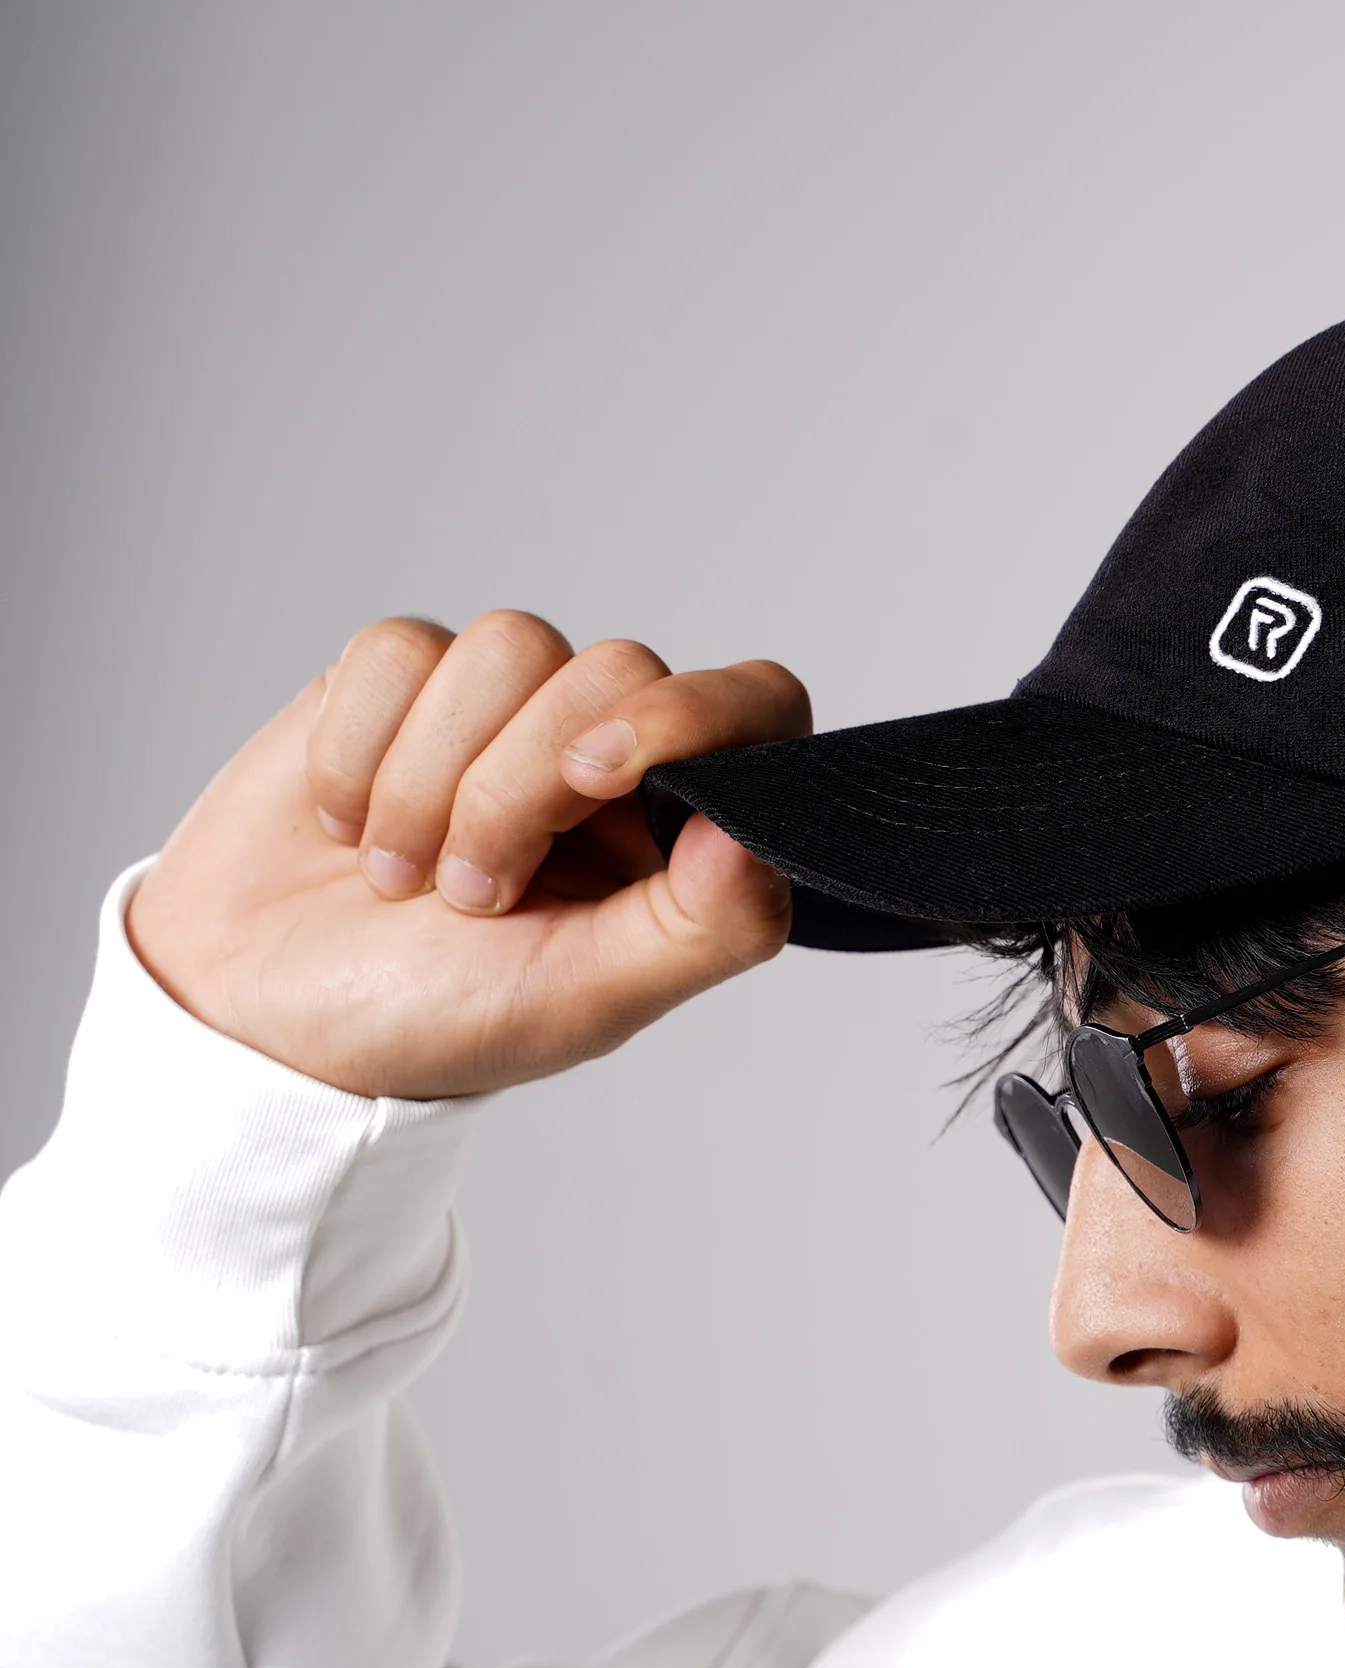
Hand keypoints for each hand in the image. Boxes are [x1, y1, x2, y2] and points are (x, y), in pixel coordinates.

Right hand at [125, 611, 811, 1099]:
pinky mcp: (399, 681)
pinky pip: (399, 648)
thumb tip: (757, 837)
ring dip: (431, 778)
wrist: (265, 1022)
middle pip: (614, 670)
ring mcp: (505, 704)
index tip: (594, 779)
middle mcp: (608, 745)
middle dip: (518, 789)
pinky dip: (358, 748)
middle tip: (471, 896)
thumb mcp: (588, 998)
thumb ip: (705, 925)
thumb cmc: (441, 1016)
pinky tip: (345, 824)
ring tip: (400, 876)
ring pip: (507, 646)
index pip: (757, 702)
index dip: (688, 715)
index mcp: (680, 818)